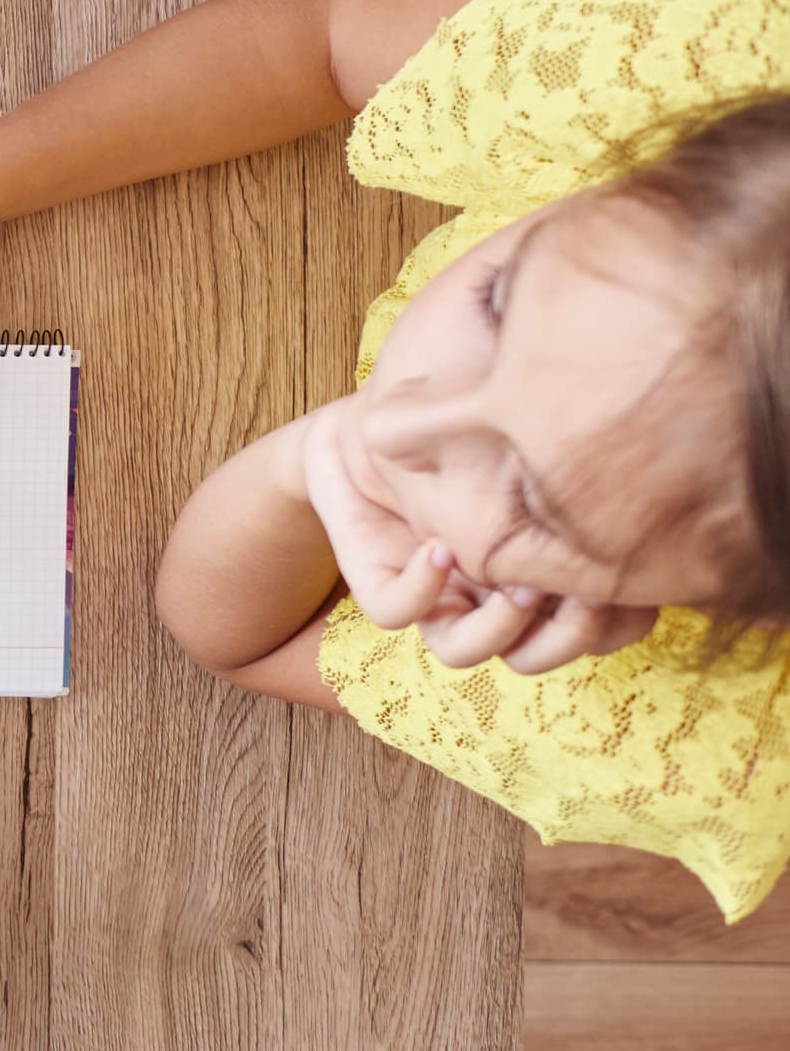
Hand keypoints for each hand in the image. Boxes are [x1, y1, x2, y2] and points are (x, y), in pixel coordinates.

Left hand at [293, 402, 654, 672]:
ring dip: (498, 629)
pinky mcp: (376, 571)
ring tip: (517, 583)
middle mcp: (490, 589)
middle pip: (534, 657)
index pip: (602, 629)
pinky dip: (418, 590)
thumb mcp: (557, 431)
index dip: (627, 619)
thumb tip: (672, 468)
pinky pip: (392, 610)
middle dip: (569, 637)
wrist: (398, 393)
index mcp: (547, 569)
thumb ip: (604, 468)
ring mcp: (433, 586)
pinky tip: (439, 551)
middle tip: (586, 594)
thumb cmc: (488, 406)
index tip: (639, 579)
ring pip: (460, 652)